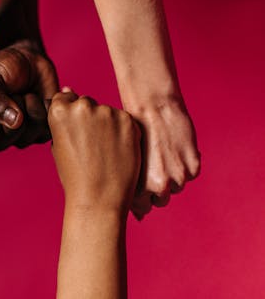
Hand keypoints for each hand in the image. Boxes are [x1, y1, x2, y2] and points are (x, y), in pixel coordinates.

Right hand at [0, 40, 58, 149]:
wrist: (32, 61)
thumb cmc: (5, 68)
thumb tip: (14, 122)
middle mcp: (0, 137)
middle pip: (9, 136)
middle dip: (16, 108)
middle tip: (16, 93)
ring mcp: (22, 137)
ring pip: (30, 134)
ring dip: (33, 107)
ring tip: (28, 94)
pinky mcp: (42, 133)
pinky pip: (48, 129)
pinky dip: (47, 109)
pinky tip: (42, 99)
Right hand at [48, 88, 141, 215]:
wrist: (98, 199)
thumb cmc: (74, 176)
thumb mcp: (58, 145)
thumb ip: (63, 118)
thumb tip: (68, 90)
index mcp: (59, 111)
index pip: (64, 98)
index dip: (69, 117)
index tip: (74, 134)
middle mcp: (82, 106)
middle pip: (86, 103)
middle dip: (88, 119)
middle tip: (90, 146)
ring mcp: (107, 112)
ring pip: (106, 111)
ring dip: (106, 124)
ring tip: (104, 152)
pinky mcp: (128, 120)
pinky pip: (123, 119)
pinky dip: (122, 132)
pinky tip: (117, 151)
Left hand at [127, 100, 200, 218]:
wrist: (152, 108)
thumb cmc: (134, 131)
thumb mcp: (127, 161)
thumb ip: (132, 184)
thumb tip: (138, 212)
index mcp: (138, 187)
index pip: (141, 208)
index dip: (140, 200)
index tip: (139, 191)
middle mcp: (159, 186)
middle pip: (161, 200)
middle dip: (157, 189)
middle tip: (153, 168)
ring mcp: (178, 176)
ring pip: (177, 186)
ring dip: (172, 175)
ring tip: (162, 154)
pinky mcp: (193, 166)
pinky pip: (191, 173)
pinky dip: (186, 163)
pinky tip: (175, 149)